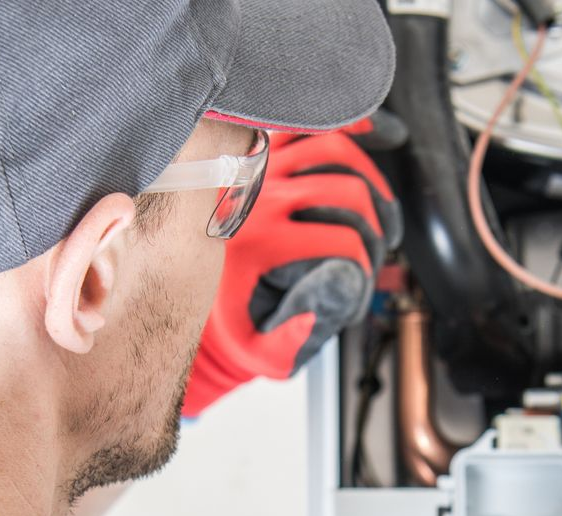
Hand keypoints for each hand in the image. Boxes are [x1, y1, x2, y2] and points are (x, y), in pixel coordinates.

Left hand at [182, 125, 402, 416]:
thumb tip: (319, 313)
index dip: (367, 263)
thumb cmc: (228, 316)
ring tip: (378, 208)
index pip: (341, 240)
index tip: (364, 277)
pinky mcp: (258, 149)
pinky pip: (305, 123)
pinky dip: (341, 124)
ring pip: (333, 147)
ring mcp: (259, 165)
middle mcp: (259, 197)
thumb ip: (289, 341)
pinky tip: (369, 134)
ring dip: (369, 177)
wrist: (182, 283)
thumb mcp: (255, 346)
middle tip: (378, 247)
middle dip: (374, 225)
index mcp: (261, 242)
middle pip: (345, 190)